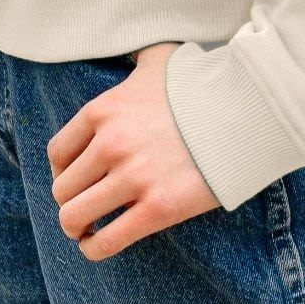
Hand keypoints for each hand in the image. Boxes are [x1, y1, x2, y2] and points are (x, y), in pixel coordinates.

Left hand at [44, 44, 216, 258]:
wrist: (247, 112)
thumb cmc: (203, 86)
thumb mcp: (161, 59)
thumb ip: (140, 59)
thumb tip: (137, 54)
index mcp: (102, 111)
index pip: (57, 154)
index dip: (61, 173)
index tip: (75, 181)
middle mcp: (110, 144)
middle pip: (63, 189)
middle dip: (71, 202)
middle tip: (85, 208)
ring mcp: (133, 177)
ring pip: (74, 218)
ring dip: (77, 229)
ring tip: (87, 231)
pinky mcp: (158, 209)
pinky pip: (106, 241)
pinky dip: (95, 249)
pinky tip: (98, 246)